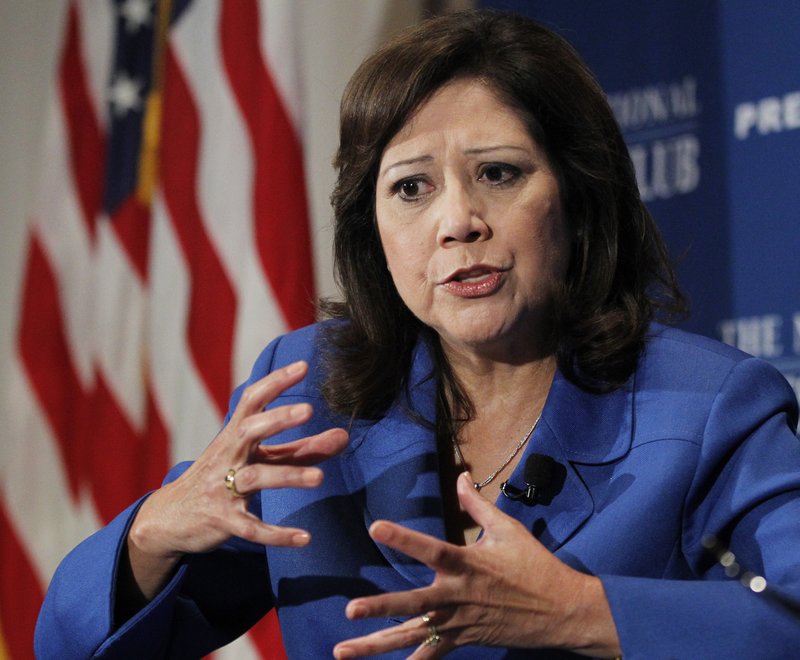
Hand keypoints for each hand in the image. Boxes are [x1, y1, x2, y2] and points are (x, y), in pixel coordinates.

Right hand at [126, 361, 348, 598]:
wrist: (170, 517)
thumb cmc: (224, 477)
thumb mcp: (258, 459)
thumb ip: (302, 449)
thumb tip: (344, 436)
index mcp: (235, 435)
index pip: (253, 401)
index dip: (276, 382)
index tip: (304, 367)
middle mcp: (227, 456)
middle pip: (249, 431)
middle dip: (278, 419)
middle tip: (309, 410)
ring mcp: (222, 488)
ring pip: (255, 477)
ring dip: (288, 475)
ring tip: (320, 478)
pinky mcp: (223, 520)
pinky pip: (251, 527)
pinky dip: (277, 534)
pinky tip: (305, 538)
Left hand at [333, 472, 619, 658]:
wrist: (561, 610)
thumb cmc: (534, 564)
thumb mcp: (507, 529)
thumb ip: (477, 505)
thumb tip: (460, 477)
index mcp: (468, 564)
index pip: (431, 549)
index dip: (404, 538)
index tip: (376, 527)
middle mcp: (458, 596)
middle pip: (415, 603)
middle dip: (381, 607)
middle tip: (351, 610)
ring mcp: (459, 622)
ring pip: (414, 635)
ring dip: (377, 645)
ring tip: (343, 650)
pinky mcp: (465, 639)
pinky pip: (433, 654)